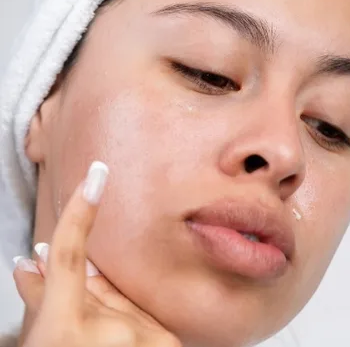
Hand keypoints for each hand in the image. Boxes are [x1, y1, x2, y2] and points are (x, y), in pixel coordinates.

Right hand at [12, 161, 181, 346]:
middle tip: (40, 271)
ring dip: (97, 306)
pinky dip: (122, 316)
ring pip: (118, 303)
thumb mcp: (40, 340)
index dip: (80, 214)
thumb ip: (41, 300)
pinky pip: (140, 318)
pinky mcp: (163, 346)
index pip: (72, 258)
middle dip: (71, 284)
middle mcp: (110, 335)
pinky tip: (106, 320)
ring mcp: (140, 343)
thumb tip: (30, 261)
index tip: (98, 175)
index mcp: (66, 332)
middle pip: (93, 286)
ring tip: (77, 329)